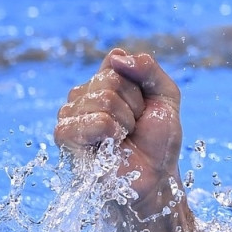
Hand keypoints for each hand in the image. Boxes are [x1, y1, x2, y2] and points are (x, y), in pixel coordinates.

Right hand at [55, 48, 182, 216]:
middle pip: (110, 79)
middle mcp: (84, 93)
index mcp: (105, 81)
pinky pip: (93, 121)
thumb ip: (149, 69)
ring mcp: (71, 113)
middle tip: (135, 126)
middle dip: (134, 105)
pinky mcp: (65, 136)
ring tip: (123, 137)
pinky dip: (111, 134)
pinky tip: (110, 145)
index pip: (118, 60)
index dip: (140, 85)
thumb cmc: (158, 140)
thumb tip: (117, 56)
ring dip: (126, 122)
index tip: (145, 105)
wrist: (155, 176)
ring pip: (103, 99)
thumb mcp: (166, 96)